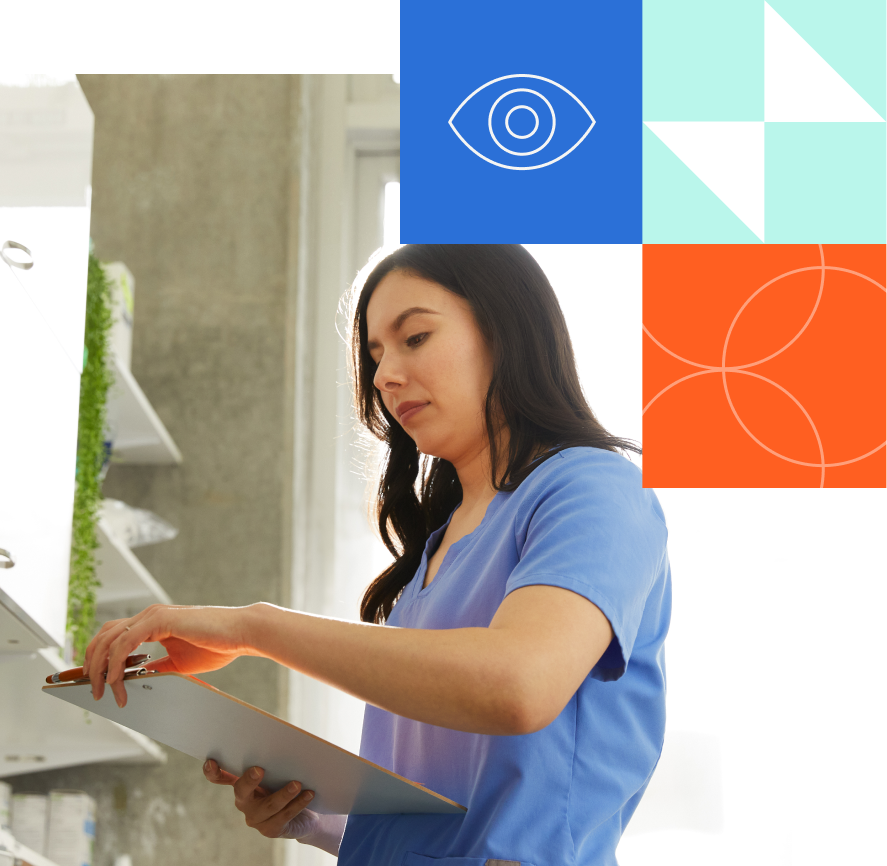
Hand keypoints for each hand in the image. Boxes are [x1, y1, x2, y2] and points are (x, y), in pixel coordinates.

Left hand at [83, 603, 255, 706]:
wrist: (241, 634)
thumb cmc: (218, 645)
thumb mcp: (178, 663)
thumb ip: (156, 667)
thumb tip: (136, 680)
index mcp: (153, 622)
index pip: (114, 636)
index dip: (99, 657)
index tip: (95, 680)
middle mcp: (149, 615)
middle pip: (104, 636)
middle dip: (91, 664)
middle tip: (92, 689)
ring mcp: (153, 615)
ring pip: (109, 640)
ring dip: (100, 668)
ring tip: (102, 691)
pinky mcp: (160, 620)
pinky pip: (125, 643)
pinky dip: (115, 664)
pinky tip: (116, 681)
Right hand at [203, 760, 318, 839]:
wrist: (307, 813)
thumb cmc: (288, 782)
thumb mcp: (280, 769)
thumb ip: (275, 757)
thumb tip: (281, 739)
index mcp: (242, 782)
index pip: (221, 777)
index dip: (213, 772)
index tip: (211, 761)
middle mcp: (245, 801)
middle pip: (241, 791)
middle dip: (249, 780)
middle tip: (259, 769)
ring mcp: (256, 817)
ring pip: (268, 805)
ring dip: (283, 793)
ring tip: (297, 783)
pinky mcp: (271, 829)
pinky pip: (284, 816)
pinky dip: (297, 804)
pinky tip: (308, 794)